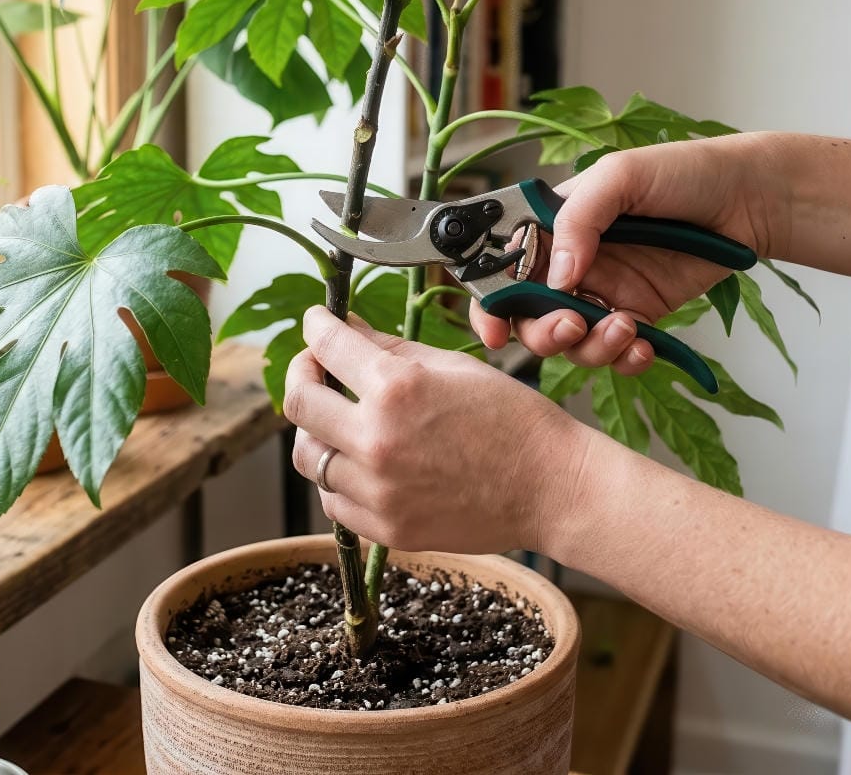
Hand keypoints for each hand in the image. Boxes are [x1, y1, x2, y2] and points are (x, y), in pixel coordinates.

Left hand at [283, 306, 591, 553]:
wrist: (552, 488)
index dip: (316, 325)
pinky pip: (333, 501)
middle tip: (315, 367)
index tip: (316, 322)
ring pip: (308, 456)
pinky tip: (362, 462)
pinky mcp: (386, 528)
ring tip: (339, 419)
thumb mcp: (452, 365)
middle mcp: (377, 439)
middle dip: (302, 373)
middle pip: (298, 402)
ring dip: (316, 430)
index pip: (326, 345)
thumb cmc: (512, 418)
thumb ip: (389, 347)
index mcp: (396, 387)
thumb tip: (347, 329)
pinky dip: (338, 478)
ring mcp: (378, 490)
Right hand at [470, 135, 780, 372]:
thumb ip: (578, 220)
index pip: (500, 269)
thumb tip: (556, 277)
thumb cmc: (684, 171)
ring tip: (628, 328)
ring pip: (572, 342)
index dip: (490, 304)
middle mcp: (569, 264)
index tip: (496, 331)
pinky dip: (625, 358)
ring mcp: (603, 293)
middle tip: (574, 325)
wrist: (751, 198)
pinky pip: (616, 352)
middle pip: (529, 317)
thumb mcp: (620, 176)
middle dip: (544, 333)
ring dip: (591, 346)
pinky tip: (645, 345)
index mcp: (550, 226)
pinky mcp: (638, 316)